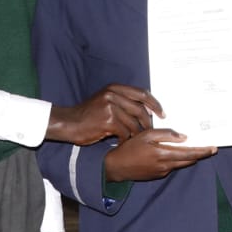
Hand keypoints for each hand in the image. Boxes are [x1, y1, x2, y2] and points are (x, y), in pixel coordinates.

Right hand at [47, 84, 161, 145]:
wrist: (68, 123)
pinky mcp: (108, 121)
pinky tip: (122, 143)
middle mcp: (113, 95)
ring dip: (137, 134)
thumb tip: (146, 108)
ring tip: (136, 140)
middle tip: (152, 131)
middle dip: (149, 122)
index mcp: (114, 88)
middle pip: (140, 109)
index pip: (142, 93)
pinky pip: (125, 132)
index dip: (154, 104)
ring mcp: (110, 107)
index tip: (162, 114)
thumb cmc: (88, 114)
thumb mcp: (105, 100)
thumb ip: (122, 100)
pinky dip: (126, 139)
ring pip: (134, 123)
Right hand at [103, 126, 215, 181]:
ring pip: (181, 163)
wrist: (116, 167)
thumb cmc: (130, 148)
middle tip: (210, 149)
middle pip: (189, 160)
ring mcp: (162, 172)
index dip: (203, 151)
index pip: (189, 153)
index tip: (213, 149)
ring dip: (189, 157)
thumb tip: (183, 137)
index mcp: (164, 154)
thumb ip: (166, 135)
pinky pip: (171, 166)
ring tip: (196, 149)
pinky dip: (176, 160)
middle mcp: (166, 165)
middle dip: (200, 154)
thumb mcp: (146, 135)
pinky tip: (174, 153)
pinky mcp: (158, 175)